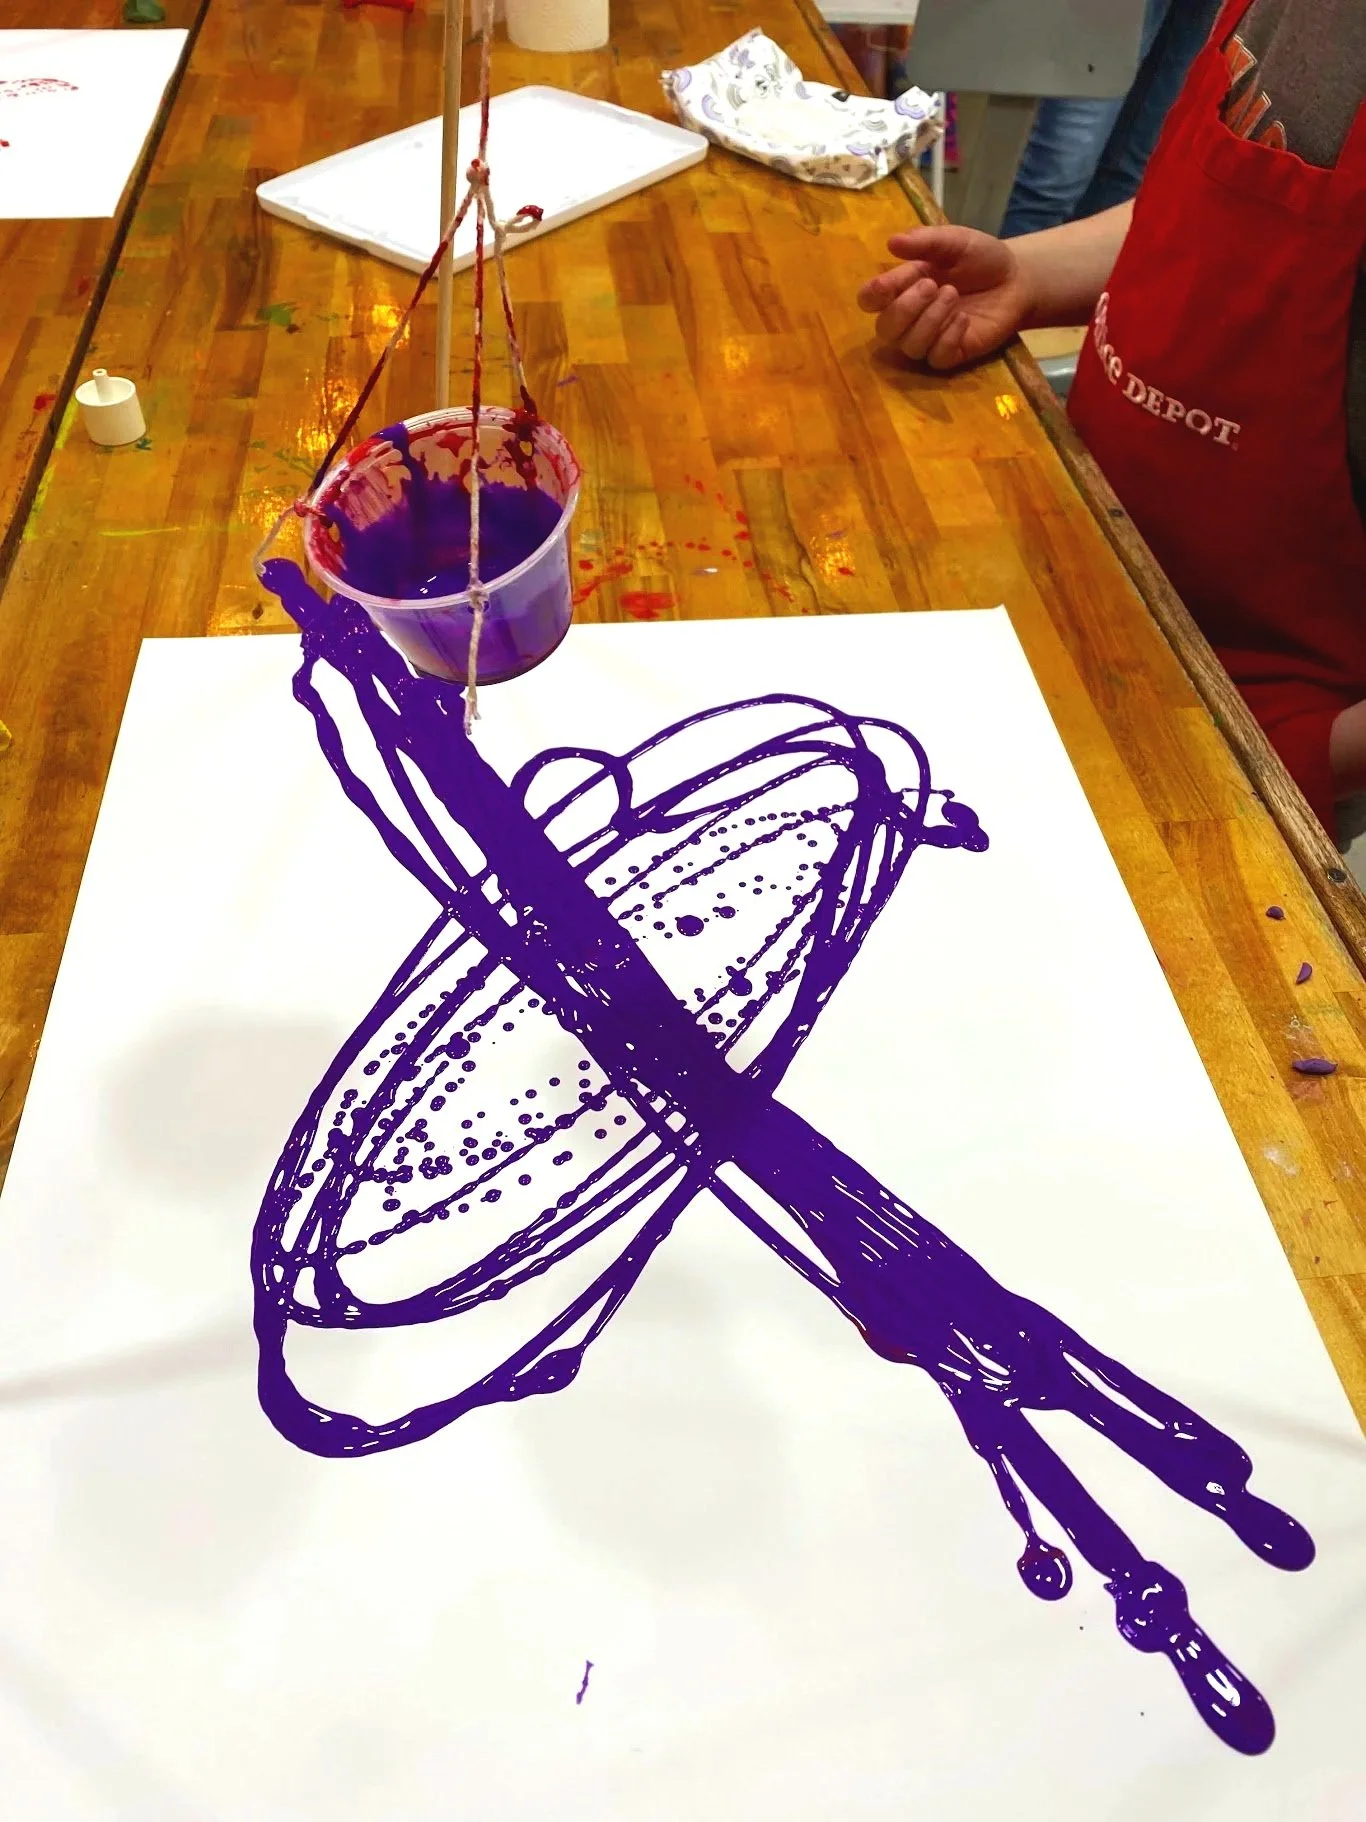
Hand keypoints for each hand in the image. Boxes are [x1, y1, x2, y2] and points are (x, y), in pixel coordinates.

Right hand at [856, 226, 1035, 369]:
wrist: (1016, 279)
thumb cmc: (980, 259)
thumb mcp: (954, 241)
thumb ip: (924, 241)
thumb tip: (891, 242)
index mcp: (902, 286)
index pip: (869, 300)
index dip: (873, 296)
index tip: (887, 285)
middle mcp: (909, 317)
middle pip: (885, 329)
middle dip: (905, 308)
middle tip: (933, 285)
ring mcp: (929, 339)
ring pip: (910, 345)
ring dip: (930, 319)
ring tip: (953, 295)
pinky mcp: (950, 355)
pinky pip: (936, 357)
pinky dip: (949, 336)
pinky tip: (964, 319)